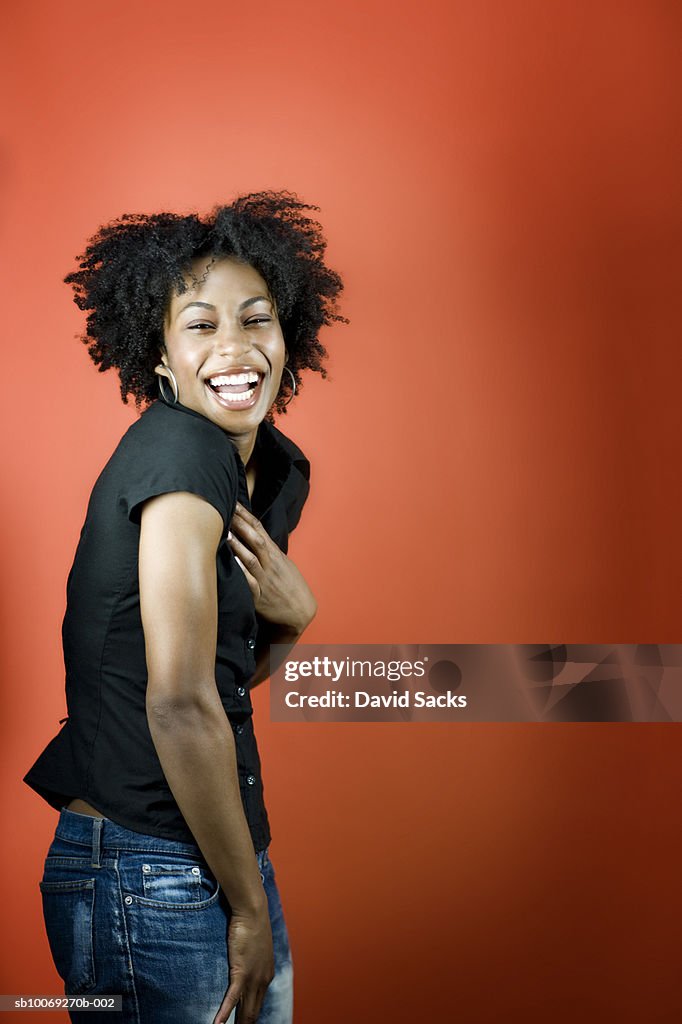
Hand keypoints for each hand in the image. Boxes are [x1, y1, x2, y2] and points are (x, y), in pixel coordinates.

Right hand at [213, 900, 274, 1023]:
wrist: (253, 911)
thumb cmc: (252, 925)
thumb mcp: (255, 948)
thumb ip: (252, 961)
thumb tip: (245, 965)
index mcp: (266, 975)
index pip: (258, 1005)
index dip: (250, 1019)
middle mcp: (263, 980)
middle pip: (252, 1013)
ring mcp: (253, 978)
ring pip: (244, 1010)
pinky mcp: (241, 972)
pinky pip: (232, 998)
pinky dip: (224, 1013)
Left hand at [227, 503, 316, 633]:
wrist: (301, 612)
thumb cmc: (289, 585)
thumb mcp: (282, 563)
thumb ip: (267, 549)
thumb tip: (251, 533)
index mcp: (275, 554)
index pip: (259, 529)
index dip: (245, 515)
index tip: (233, 501)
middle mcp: (270, 564)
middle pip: (254, 539)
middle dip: (240, 524)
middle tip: (224, 509)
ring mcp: (265, 579)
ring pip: (251, 559)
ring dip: (238, 546)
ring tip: (225, 533)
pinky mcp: (259, 597)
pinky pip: (250, 583)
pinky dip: (242, 573)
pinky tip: (233, 564)